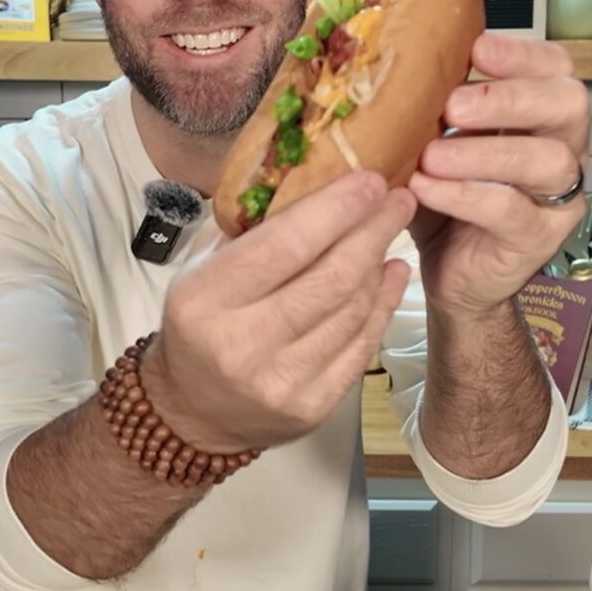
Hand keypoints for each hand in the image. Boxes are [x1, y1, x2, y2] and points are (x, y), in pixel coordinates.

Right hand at [143, 172, 415, 452]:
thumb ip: (250, 228)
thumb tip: (314, 179)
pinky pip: (362, 345)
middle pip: (332, 277)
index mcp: (205, 299)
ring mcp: (281, 382)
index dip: (336, 209)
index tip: (370, 180)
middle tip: (398, 197)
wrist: (193, 411)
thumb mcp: (203, 267)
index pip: (285, 245)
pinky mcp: (313, 406)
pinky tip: (391, 273)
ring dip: (379, 261)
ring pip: (353, 309)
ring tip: (388, 229)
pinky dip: (383, 302)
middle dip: (373, 229)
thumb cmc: (201, 321)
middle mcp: (242, 344)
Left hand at [407, 34, 589, 316]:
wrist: (448, 271)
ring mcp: (557, 197)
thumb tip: (392, 64)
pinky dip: (464, 195)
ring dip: (484, 151)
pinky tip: (425, 187)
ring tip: (431, 155)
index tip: (477, 50)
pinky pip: (510, 210)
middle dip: (509, 97)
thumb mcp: (434, 142)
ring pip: (546, 160)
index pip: (555, 68)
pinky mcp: (537, 239)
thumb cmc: (444, 195)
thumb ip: (432, 107)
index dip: (522, 53)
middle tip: (453, 106)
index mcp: (540, 114)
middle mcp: (562, 149)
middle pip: (566, 104)